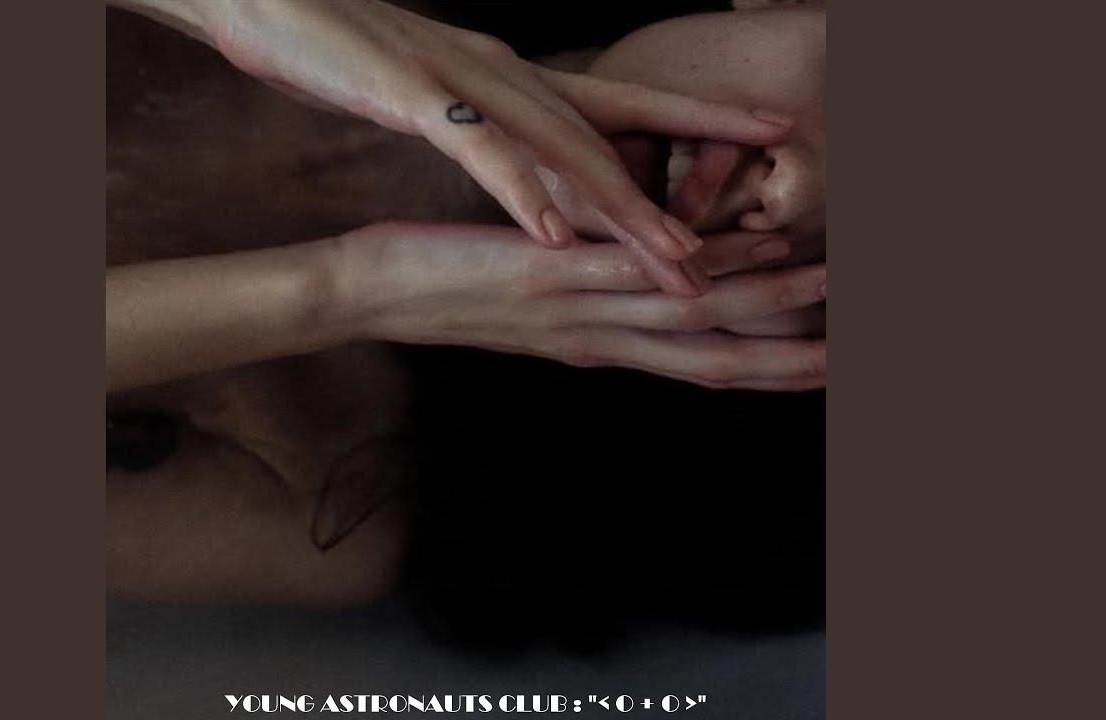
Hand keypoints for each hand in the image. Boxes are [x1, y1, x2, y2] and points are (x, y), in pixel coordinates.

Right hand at [177, 0, 791, 295]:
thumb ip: (508, 122)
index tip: (774, 136)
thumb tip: (550, 160)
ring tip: (679, 258)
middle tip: (760, 235)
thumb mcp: (456, 92)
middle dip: (682, 195)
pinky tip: (555, 235)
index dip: (705, 121)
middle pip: (611, 144)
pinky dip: (518, 191)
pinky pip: (476, 148)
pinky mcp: (413, 92)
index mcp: (523, 80)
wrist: (281, 3)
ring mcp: (467, 83)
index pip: (631, 107)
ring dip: (623, 207)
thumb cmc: (366, 57)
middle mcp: (512, 77)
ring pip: (560, 149)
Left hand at [334, 223, 824, 390]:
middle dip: (785, 357)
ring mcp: (575, 312)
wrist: (373, 297)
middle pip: (711, 357)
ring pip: (687, 318)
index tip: (821, 363)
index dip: (763, 365)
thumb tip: (631, 296)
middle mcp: (597, 338)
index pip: (696, 363)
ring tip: (827, 286)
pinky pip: (630, 274)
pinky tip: (740, 246)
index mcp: (597, 343)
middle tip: (852, 354)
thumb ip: (589, 302)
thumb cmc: (447, 293)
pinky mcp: (545, 278)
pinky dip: (692, 264)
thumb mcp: (532, 306)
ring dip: (762, 304)